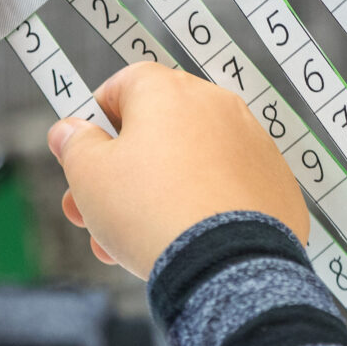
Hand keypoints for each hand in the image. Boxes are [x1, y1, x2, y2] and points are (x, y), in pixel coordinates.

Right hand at [48, 63, 307, 278]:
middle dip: (117, 170)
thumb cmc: (151, 209)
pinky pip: (225, 186)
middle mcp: (219, 107)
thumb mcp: (89, 174)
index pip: (126, 84)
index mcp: (172, 92)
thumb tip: (72, 131)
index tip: (82, 152)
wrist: (226, 261)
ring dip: (154, 194)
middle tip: (88, 210)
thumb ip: (76, 144)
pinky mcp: (274, 180)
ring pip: (189, 164)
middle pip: (157, 131)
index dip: (97, 118)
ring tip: (123, 242)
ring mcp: (253, 143)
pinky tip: (178, 241)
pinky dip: (201, 206)